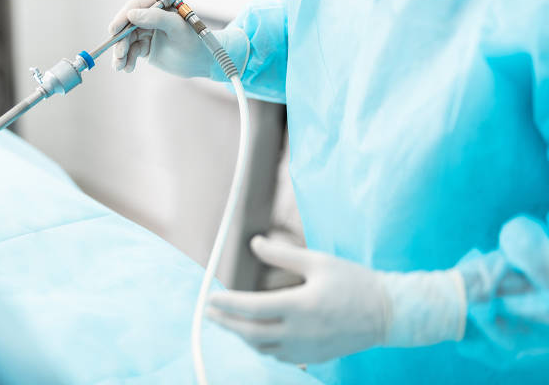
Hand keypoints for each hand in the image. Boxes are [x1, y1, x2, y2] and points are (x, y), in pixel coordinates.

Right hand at [108, 0, 212, 76]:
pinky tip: (128, 68)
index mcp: (159, 5)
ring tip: (120, 66)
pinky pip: (130, 52)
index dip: (123, 17)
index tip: (114, 29)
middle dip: (120, 40)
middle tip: (119, 54)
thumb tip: (132, 14)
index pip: (136, 6)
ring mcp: (146, 31)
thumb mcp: (177, 28)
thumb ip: (156, 18)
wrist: (202, 61)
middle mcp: (150, 16)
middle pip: (127, 25)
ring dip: (121, 53)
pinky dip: (126, 60)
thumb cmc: (195, 41)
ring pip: (126, 40)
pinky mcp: (145, 46)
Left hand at [207, 236, 465, 363]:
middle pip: (251, 333)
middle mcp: (301, 333)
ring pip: (263, 348)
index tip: (211, 298)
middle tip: (210, 313)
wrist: (389, 314)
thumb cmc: (355, 282)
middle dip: (227, 323)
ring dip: (242, 336)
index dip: (228, 304)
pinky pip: (279, 356)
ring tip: (229, 322)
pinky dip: (262, 345)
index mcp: (301, 306)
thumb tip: (254, 243)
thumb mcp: (319, 262)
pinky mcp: (315, 357)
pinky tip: (256, 334)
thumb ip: (282, 254)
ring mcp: (308, 350)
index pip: (253, 309)